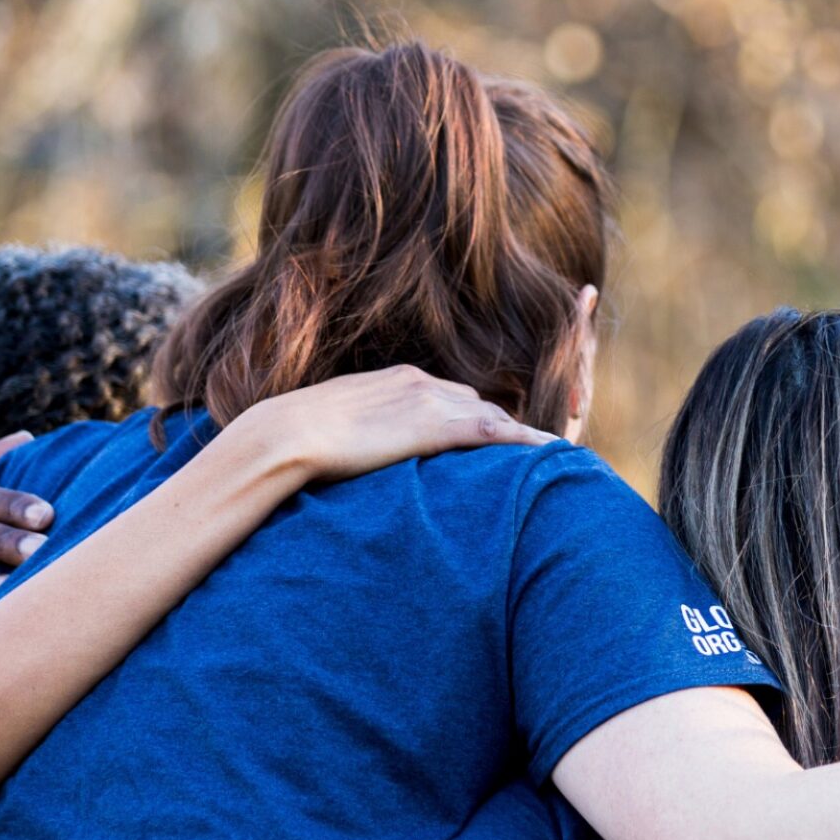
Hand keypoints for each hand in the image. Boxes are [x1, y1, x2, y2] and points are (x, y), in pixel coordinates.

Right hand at [223, 367, 555, 485]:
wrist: (287, 434)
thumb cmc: (299, 438)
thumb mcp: (341, 425)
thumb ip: (367, 430)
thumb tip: (366, 451)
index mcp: (401, 379)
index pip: (455, 398)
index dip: (479, 420)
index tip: (498, 439)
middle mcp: (423, 383)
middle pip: (481, 405)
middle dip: (508, 429)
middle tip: (536, 454)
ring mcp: (431, 401)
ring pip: (492, 417)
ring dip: (522, 439)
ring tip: (552, 460)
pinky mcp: (434, 425)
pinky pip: (493, 432)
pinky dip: (525, 442)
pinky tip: (549, 454)